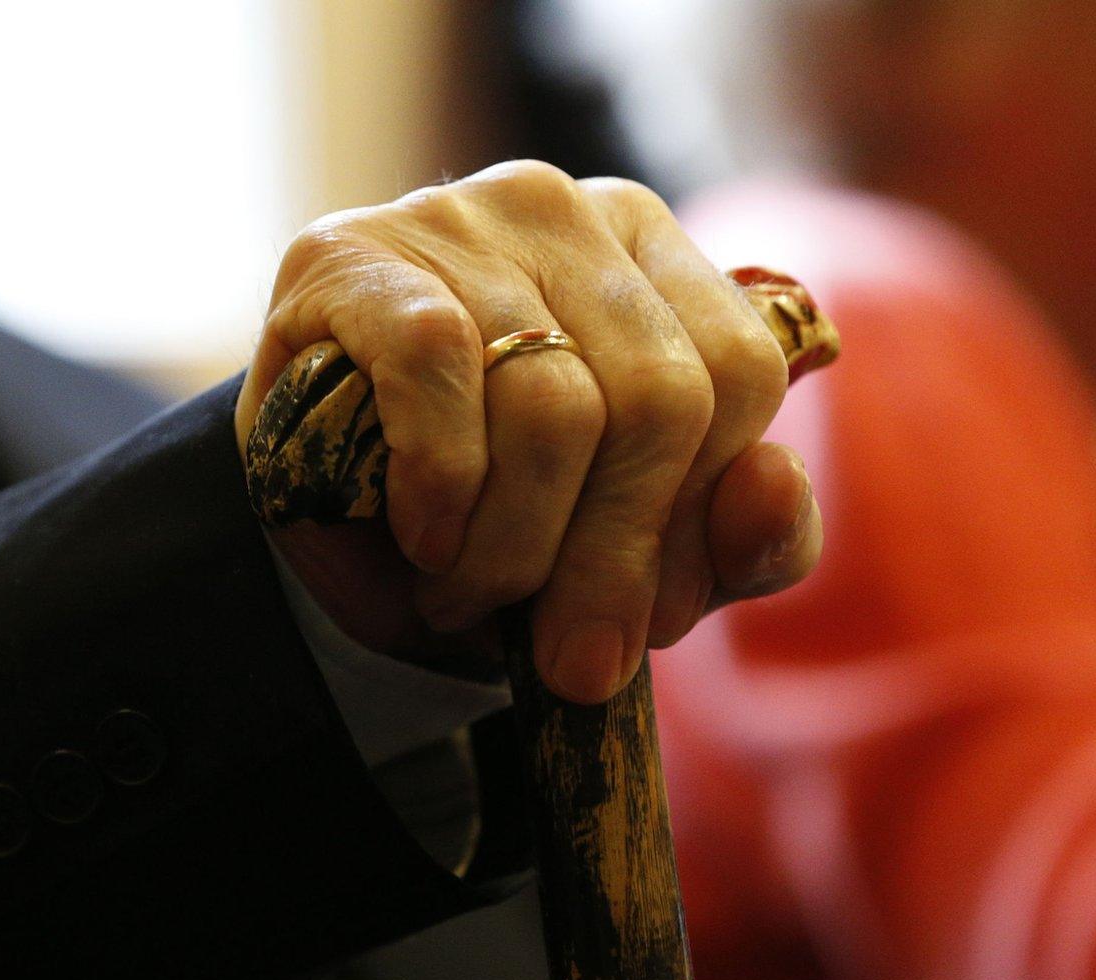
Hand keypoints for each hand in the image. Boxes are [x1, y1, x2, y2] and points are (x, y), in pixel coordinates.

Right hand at [238, 162, 821, 702]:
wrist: (321, 529)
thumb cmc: (491, 524)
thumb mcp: (630, 549)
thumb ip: (737, 536)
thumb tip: (774, 483)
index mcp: (655, 253)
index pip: (740, 374)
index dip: (693, 520)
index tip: (640, 622)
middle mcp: (562, 209)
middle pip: (657, 395)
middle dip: (609, 556)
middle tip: (562, 654)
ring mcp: (452, 218)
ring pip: (549, 402)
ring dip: (511, 546)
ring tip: (468, 598)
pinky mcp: (350, 253)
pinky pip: (434, 364)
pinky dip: (440, 481)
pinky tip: (424, 536)